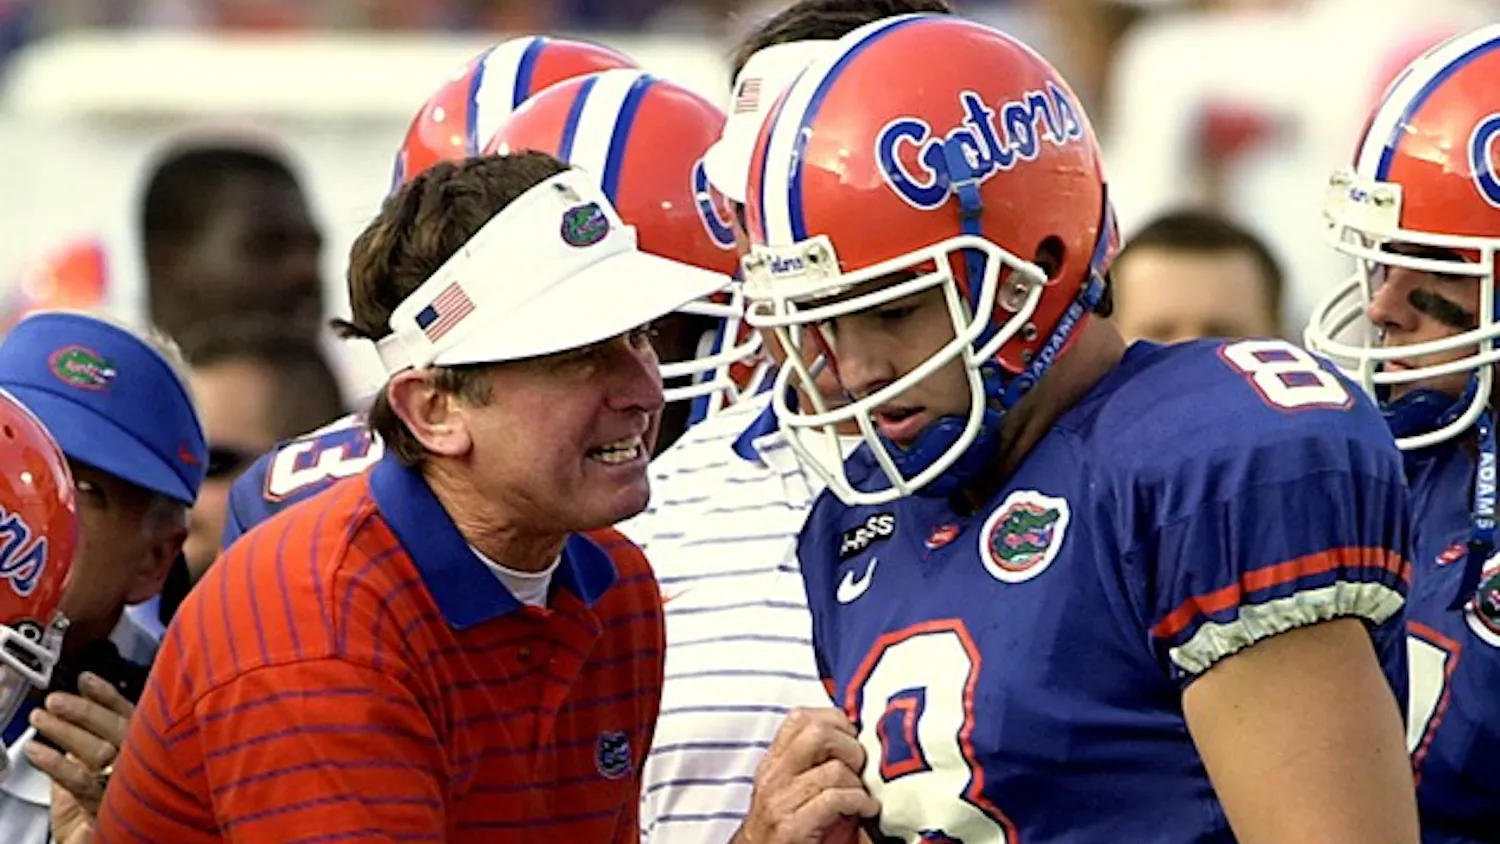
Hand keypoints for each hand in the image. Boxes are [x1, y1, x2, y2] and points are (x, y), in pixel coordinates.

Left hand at [26, 672, 135, 841]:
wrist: (93, 843)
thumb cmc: (96, 808)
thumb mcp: (89, 766)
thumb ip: (86, 740)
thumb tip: (70, 708)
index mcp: (142, 747)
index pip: (128, 715)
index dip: (107, 696)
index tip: (85, 680)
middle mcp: (141, 762)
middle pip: (117, 728)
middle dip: (84, 711)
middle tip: (54, 701)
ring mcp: (127, 784)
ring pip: (98, 750)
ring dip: (65, 731)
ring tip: (39, 719)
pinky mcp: (107, 807)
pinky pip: (80, 780)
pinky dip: (56, 763)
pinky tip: (37, 751)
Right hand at [733, 708, 879, 843]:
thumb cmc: (787, 830)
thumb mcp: (794, 789)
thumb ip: (814, 763)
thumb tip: (857, 739)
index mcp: (773, 762)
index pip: (801, 717)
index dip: (836, 722)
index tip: (853, 739)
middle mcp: (772, 777)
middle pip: (818, 733)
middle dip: (850, 747)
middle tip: (860, 766)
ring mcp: (779, 802)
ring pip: (833, 769)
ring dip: (858, 783)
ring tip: (862, 795)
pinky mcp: (791, 828)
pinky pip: (835, 799)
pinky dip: (859, 802)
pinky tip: (866, 810)